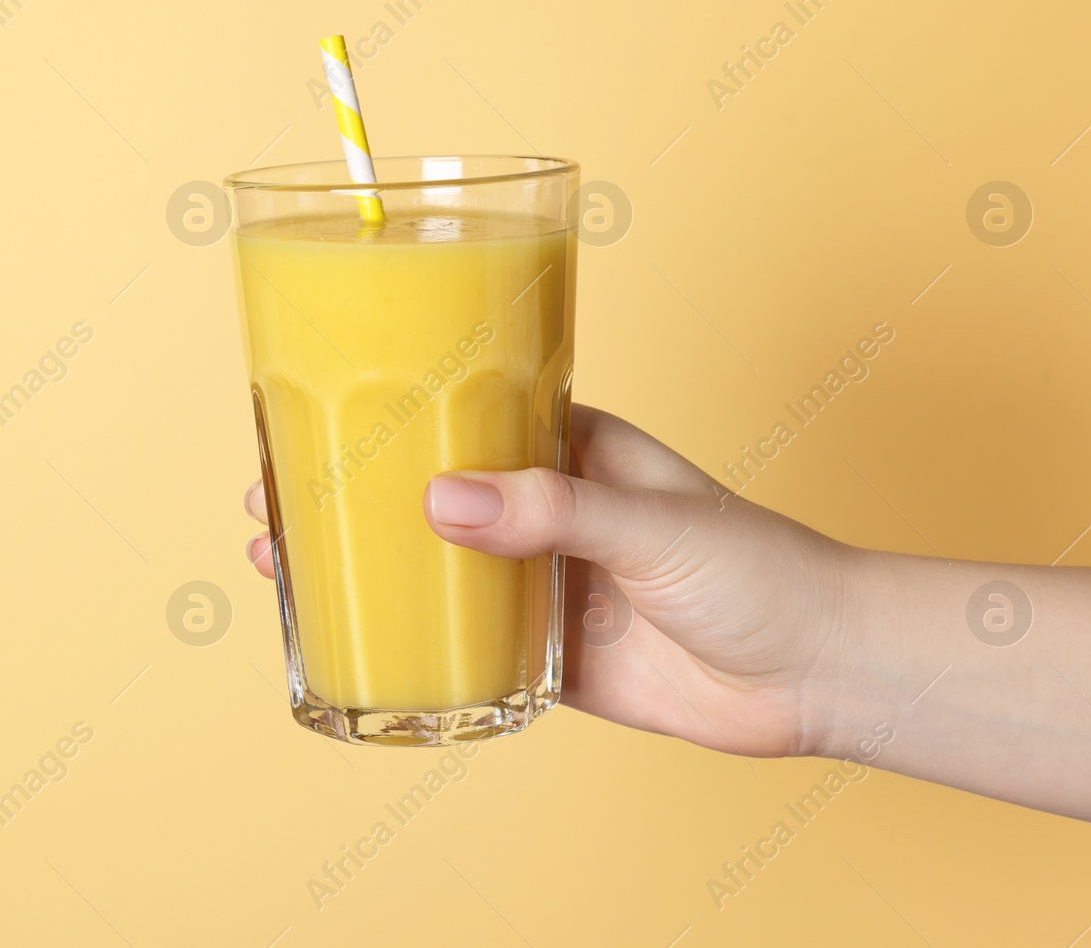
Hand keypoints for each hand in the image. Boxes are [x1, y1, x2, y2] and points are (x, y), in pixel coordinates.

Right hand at [245, 404, 860, 758]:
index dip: (388, 416)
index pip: (462, 415)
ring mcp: (543, 583)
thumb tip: (438, 501)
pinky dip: (411, 642)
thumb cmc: (759, 568)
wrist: (819, 673)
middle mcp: (547, 510)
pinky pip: (466, 646)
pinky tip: (356, 641)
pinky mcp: (549, 655)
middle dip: (351, 495)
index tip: (314, 418)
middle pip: (428, 493)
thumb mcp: (653, 523)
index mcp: (571, 450)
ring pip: (435, 569)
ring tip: (285, 567)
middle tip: (271, 503)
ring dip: (365, 566)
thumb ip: (552, 511)